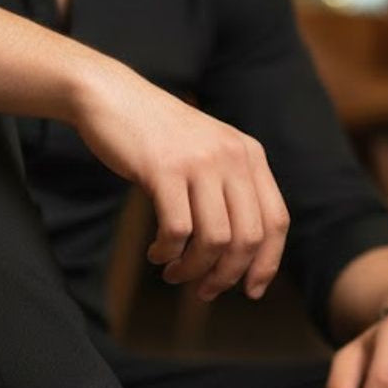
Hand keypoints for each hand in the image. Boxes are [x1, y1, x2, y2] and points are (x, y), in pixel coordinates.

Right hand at [73, 60, 288, 301]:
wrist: (112, 97)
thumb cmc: (157, 136)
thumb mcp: (206, 153)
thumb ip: (228, 188)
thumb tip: (239, 254)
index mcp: (250, 155)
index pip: (276, 221)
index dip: (267, 263)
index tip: (251, 291)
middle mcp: (232, 156)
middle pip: (248, 238)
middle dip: (226, 275)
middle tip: (203, 291)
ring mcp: (199, 162)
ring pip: (215, 240)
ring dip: (194, 270)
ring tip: (174, 274)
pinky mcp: (163, 169)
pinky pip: (177, 230)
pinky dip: (168, 253)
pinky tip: (156, 254)